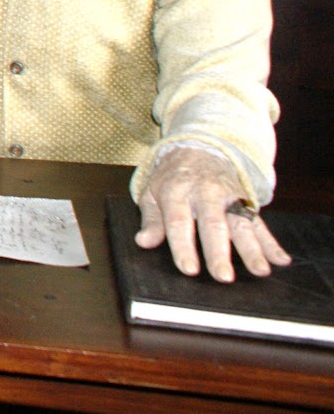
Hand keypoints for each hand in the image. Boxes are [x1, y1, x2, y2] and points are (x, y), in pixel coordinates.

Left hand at [135, 145, 291, 281]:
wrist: (198, 148)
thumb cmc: (172, 178)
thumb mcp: (152, 193)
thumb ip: (151, 220)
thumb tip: (143, 242)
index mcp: (177, 192)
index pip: (179, 222)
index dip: (184, 247)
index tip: (189, 270)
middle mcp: (205, 194)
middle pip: (213, 224)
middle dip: (219, 252)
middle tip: (223, 276)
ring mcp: (229, 198)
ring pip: (241, 224)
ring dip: (252, 249)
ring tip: (260, 270)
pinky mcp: (246, 203)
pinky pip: (260, 223)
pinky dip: (271, 243)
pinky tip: (280, 259)